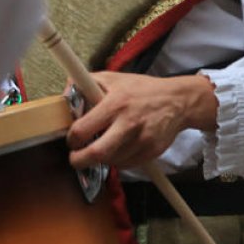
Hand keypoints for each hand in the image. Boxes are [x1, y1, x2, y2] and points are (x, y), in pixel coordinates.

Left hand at [66, 71, 216, 169]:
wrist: (178, 101)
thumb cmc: (142, 90)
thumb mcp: (114, 79)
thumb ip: (86, 84)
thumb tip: (64, 96)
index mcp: (116, 103)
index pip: (82, 130)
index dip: (72, 139)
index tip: (72, 140)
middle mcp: (129, 123)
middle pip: (97, 153)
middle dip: (79, 161)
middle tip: (76, 159)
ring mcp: (142, 139)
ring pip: (111, 161)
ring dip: (102, 158)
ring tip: (104, 146)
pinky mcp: (152, 151)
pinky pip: (126, 165)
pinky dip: (118, 160)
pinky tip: (121, 147)